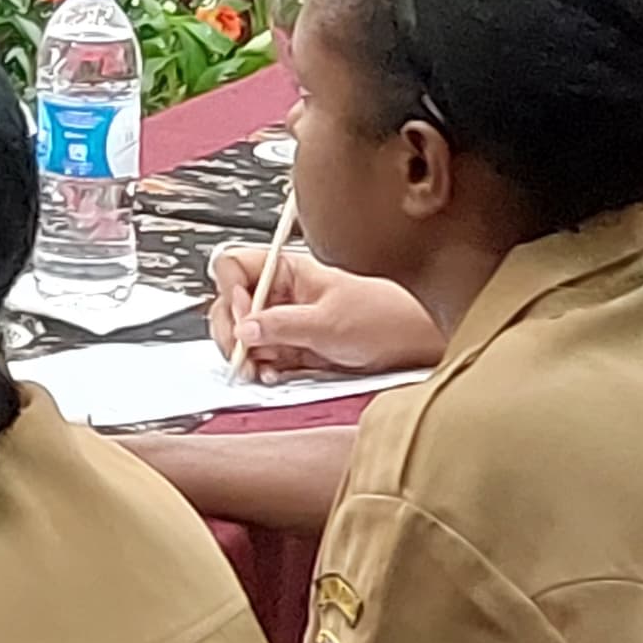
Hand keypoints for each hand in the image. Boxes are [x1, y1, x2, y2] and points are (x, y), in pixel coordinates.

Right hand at [208, 244, 446, 382]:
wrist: (412, 342)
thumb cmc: (382, 316)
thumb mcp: (329, 322)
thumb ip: (283, 324)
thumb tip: (245, 328)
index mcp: (285, 270)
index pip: (234, 268)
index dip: (232, 292)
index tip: (245, 319)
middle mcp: (279, 292)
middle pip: (230, 304)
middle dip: (232, 330)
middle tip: (242, 352)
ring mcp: (283, 320)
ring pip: (241, 333)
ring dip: (243, 353)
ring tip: (257, 369)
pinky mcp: (290, 347)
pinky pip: (260, 356)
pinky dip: (258, 368)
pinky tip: (270, 374)